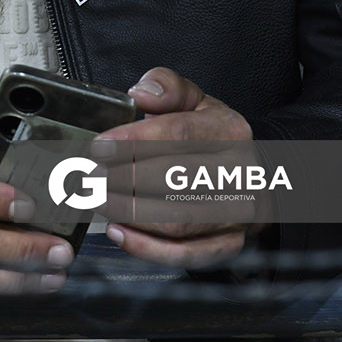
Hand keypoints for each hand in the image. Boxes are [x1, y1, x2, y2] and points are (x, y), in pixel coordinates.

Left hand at [94, 67, 256, 268]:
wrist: (250, 174)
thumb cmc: (212, 136)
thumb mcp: (194, 100)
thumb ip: (166, 87)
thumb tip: (141, 93)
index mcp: (228, 129)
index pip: (178, 134)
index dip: (134, 141)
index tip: (100, 148)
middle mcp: (238, 172)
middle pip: (175, 179)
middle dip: (124, 180)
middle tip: (90, 177)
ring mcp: (236, 211)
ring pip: (177, 220)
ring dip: (129, 213)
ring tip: (97, 201)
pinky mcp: (229, 243)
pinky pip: (185, 253)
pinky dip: (147, 247)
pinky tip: (119, 232)